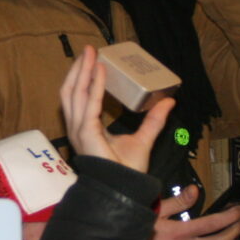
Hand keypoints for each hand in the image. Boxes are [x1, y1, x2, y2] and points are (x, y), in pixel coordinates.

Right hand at [58, 46, 176, 171]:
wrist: (125, 190)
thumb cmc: (127, 172)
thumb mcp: (143, 138)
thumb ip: (153, 120)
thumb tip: (169, 101)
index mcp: (86, 129)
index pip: (78, 98)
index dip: (82, 78)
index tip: (92, 60)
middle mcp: (78, 127)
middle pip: (71, 91)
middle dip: (78, 69)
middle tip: (89, 50)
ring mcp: (79, 130)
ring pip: (74, 93)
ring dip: (82, 71)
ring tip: (90, 54)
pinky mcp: (86, 132)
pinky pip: (89, 103)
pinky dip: (94, 85)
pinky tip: (100, 70)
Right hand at [145, 187, 239, 239]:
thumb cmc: (135, 234)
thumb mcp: (152, 213)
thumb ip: (176, 203)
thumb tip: (195, 191)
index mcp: (181, 233)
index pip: (213, 224)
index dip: (230, 217)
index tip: (239, 211)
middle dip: (233, 232)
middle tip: (239, 224)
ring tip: (220, 236)